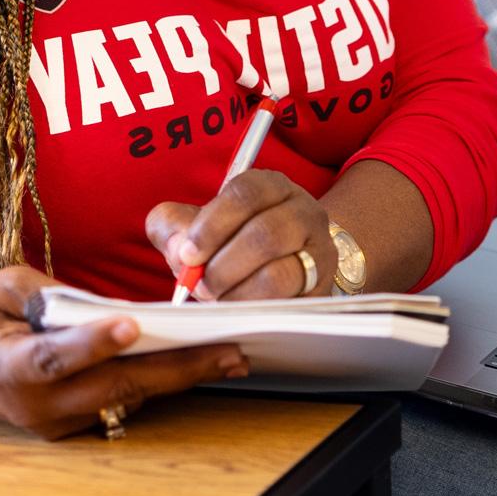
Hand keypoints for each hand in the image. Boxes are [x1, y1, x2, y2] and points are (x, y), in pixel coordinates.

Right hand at [0, 266, 245, 439]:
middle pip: (111, 386)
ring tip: (230, 358)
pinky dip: (157, 383)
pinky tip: (197, 365)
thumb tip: (116, 309)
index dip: (94, 343)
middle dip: (175, 368)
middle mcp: (32, 405)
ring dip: (178, 378)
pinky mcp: (67, 426)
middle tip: (227, 350)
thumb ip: (59, 298)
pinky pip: (118, 403)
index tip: (133, 325)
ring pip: (124, 399)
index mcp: (5, 365)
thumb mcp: (7, 286)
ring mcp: (51, 422)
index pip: (54, 357)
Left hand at [145, 170, 338, 301]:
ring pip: (281, 273)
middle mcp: (304, 212)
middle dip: (223, 266)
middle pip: (265, 234)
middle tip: (199, 285)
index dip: (212, 225)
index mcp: (272, 186)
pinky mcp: (323, 288)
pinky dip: (256, 309)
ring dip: (238, 291)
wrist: (285, 261)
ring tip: (217, 297)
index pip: (245, 194)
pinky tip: (238, 308)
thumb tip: (177, 245)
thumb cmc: (233, 241)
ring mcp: (320, 251)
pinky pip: (290, 303)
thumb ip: (174, 225)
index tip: (187, 254)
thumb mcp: (199, 225)